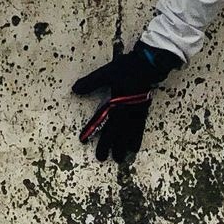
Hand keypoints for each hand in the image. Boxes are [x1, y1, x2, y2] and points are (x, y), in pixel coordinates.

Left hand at [72, 42, 181, 162]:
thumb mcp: (106, 73)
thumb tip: (75, 90)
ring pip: (128, 134)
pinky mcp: (143, 112)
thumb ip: (91, 82)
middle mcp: (126, 111)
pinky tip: (134, 147)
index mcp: (116, 103)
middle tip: (102, 159)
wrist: (148, 65)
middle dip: (108, 145)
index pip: (102, 121)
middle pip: (116, 132)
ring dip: (122, 147)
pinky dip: (136, 140)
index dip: (93, 130)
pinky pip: (139, 130)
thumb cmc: (126, 68)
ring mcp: (136, 113)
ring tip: (120, 159)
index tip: (84, 140)